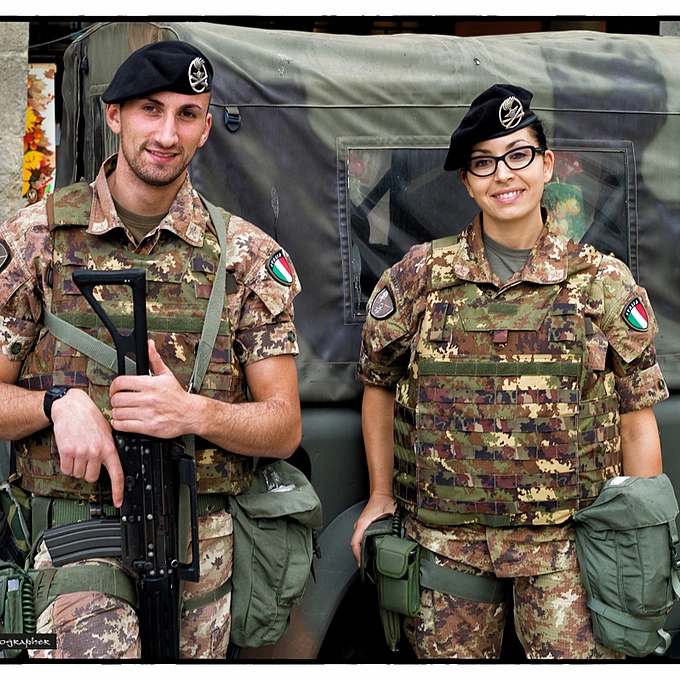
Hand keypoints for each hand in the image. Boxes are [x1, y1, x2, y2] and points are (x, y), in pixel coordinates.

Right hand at [51, 388, 124, 507]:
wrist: (72, 406)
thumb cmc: (90, 418)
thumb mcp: (107, 432)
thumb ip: (109, 449)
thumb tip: (111, 464)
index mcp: (109, 448)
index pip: (116, 474)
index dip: (118, 491)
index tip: (118, 502)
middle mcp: (96, 452)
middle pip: (92, 478)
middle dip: (89, 471)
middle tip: (87, 458)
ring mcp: (81, 452)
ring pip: (78, 474)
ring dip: (76, 467)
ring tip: (79, 451)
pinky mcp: (67, 451)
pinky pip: (66, 469)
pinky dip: (66, 465)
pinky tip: (70, 452)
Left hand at [109, 339, 190, 439]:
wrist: (190, 414)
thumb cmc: (177, 396)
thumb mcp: (166, 375)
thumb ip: (154, 359)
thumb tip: (149, 345)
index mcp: (150, 384)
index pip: (120, 382)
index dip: (114, 386)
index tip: (115, 389)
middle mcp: (148, 398)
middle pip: (117, 399)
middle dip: (115, 400)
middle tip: (119, 401)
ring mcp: (147, 413)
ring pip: (118, 413)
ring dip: (116, 412)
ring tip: (121, 411)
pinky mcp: (148, 427)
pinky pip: (123, 426)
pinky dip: (119, 424)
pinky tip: (122, 421)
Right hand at [350, 492, 395, 566]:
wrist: (380, 493)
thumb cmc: (383, 500)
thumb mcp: (392, 510)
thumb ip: (399, 521)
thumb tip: (408, 531)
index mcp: (363, 523)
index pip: (355, 542)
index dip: (357, 555)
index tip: (360, 564)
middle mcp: (360, 525)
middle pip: (355, 545)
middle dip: (359, 557)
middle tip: (366, 569)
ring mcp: (361, 526)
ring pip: (357, 542)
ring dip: (360, 553)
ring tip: (367, 564)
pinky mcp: (364, 527)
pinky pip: (360, 539)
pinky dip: (362, 547)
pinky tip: (369, 553)